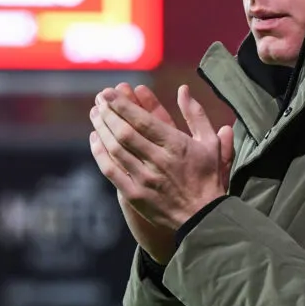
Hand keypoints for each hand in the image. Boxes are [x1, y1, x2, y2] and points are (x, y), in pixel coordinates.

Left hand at [89, 82, 234, 235]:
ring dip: (102, 129)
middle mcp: (158, 161)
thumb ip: (195, 114)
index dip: (122, 105)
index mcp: (176, 145)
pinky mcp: (134, 195)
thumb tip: (183, 89)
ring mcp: (144, 179)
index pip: (143, 120)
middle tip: (99, 99)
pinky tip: (95, 139)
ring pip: (115, 149)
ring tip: (95, 114)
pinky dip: (99, 153)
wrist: (204, 217)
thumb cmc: (207, 176)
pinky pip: (111, 171)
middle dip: (108, 113)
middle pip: (125, 132)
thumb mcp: (209, 142)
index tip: (109, 93)